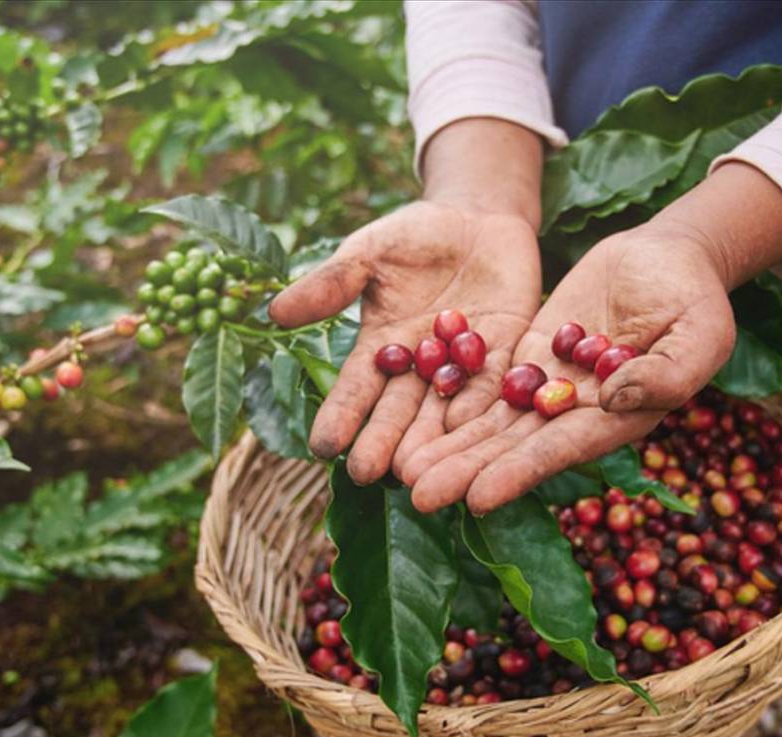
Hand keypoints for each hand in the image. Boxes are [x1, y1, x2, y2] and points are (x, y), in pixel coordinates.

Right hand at [268, 200, 540, 483]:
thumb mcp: (368, 253)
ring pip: (445, 410)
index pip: (357, 389)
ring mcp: (463, 365)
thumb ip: (331, 283)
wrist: (478, 217)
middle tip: (369, 474)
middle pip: (400, 411)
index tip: (323, 445)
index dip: (340, 415)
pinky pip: (494, 384)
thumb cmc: (413, 235)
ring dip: (432, 441)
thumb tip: (274, 312)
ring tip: (417, 472)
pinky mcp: (507, 354)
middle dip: (384, 441)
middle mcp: (420, 368)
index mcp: (381, 348)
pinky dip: (481, 406)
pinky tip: (468, 429)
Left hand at [399, 162, 781, 513]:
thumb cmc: (696, 298)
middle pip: (513, 447)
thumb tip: (609, 398)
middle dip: (467, 471)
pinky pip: (487, 382)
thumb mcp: (700, 333)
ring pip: (492, 422)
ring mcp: (549, 385)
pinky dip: (453, 401)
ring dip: (450, 446)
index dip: (519, 473)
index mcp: (618, 418)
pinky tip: (414, 419)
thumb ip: (666, 372)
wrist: (668, 258)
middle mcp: (576, 413)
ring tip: (402, 471)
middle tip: (417, 495)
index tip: (477, 497)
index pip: (560, 450)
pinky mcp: (529, 356)